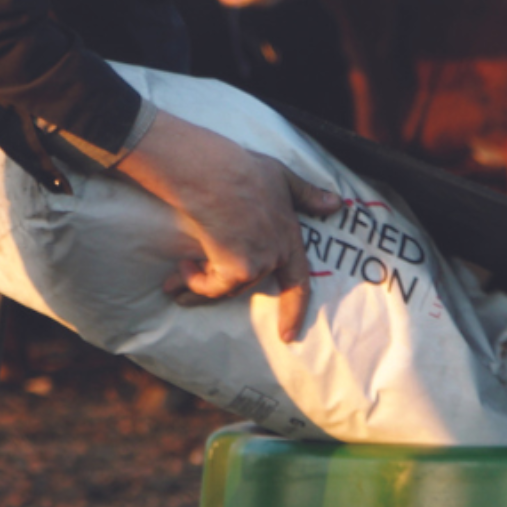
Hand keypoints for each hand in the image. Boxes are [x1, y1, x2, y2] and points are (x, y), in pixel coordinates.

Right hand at [114, 110, 340, 341]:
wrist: (215, 174)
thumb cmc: (244, 170)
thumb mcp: (283, 177)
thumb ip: (307, 194)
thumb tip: (336, 203)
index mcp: (290, 238)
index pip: (299, 283)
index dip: (294, 311)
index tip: (288, 336)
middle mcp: (276, 255)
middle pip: (247, 283)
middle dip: (214, 286)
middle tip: (184, 292)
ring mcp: (258, 264)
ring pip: (225, 287)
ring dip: (195, 287)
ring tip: (170, 287)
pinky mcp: (235, 269)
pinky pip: (210, 286)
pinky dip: (192, 280)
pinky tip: (180, 266)